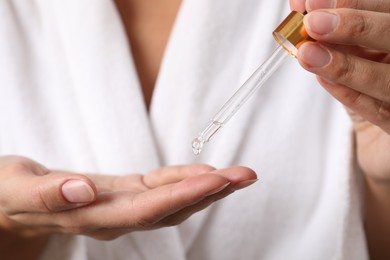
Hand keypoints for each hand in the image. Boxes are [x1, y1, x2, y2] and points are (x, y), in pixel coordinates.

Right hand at [0, 156, 256, 240]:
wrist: (10, 204)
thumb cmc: (9, 196)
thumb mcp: (17, 190)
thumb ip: (48, 194)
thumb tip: (83, 189)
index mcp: (92, 215)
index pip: (146, 209)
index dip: (182, 195)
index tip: (216, 178)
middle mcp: (115, 216)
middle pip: (171, 208)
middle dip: (209, 191)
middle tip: (246, 175)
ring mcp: (122, 207)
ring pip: (172, 201)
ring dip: (206, 187)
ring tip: (238, 175)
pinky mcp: (124, 194)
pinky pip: (160, 190)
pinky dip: (185, 181)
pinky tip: (205, 174)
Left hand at [290, 0, 389, 181]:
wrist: (384, 132)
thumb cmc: (370, 82)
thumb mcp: (355, 52)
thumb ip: (333, 31)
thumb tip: (301, 3)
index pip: (389, 13)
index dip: (355, 4)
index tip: (313, 3)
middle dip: (356, 27)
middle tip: (313, 23)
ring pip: (387, 80)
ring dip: (345, 65)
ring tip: (308, 54)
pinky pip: (380, 112)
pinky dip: (349, 95)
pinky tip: (324, 80)